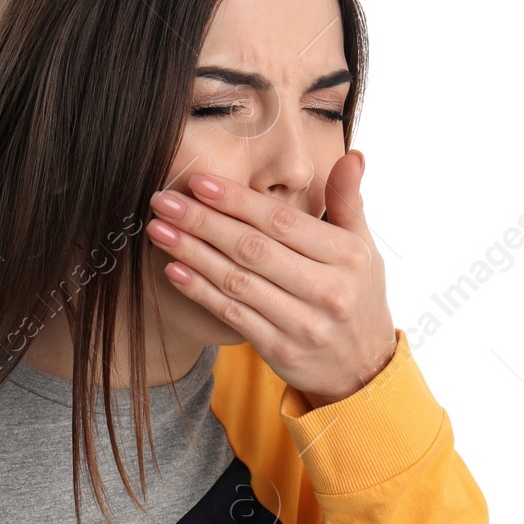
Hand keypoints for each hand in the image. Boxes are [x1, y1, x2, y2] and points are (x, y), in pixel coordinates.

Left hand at [146, 149, 396, 407]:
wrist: (364, 368)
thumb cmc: (357, 295)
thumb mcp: (363, 247)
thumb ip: (349, 201)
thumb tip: (352, 156)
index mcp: (346, 256)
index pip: (281, 222)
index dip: (236, 200)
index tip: (198, 183)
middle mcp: (327, 290)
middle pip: (252, 248)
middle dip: (202, 222)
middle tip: (164, 202)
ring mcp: (303, 324)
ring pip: (237, 281)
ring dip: (192, 253)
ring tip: (159, 230)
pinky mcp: (280, 350)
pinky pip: (232, 314)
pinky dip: (200, 291)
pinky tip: (174, 270)